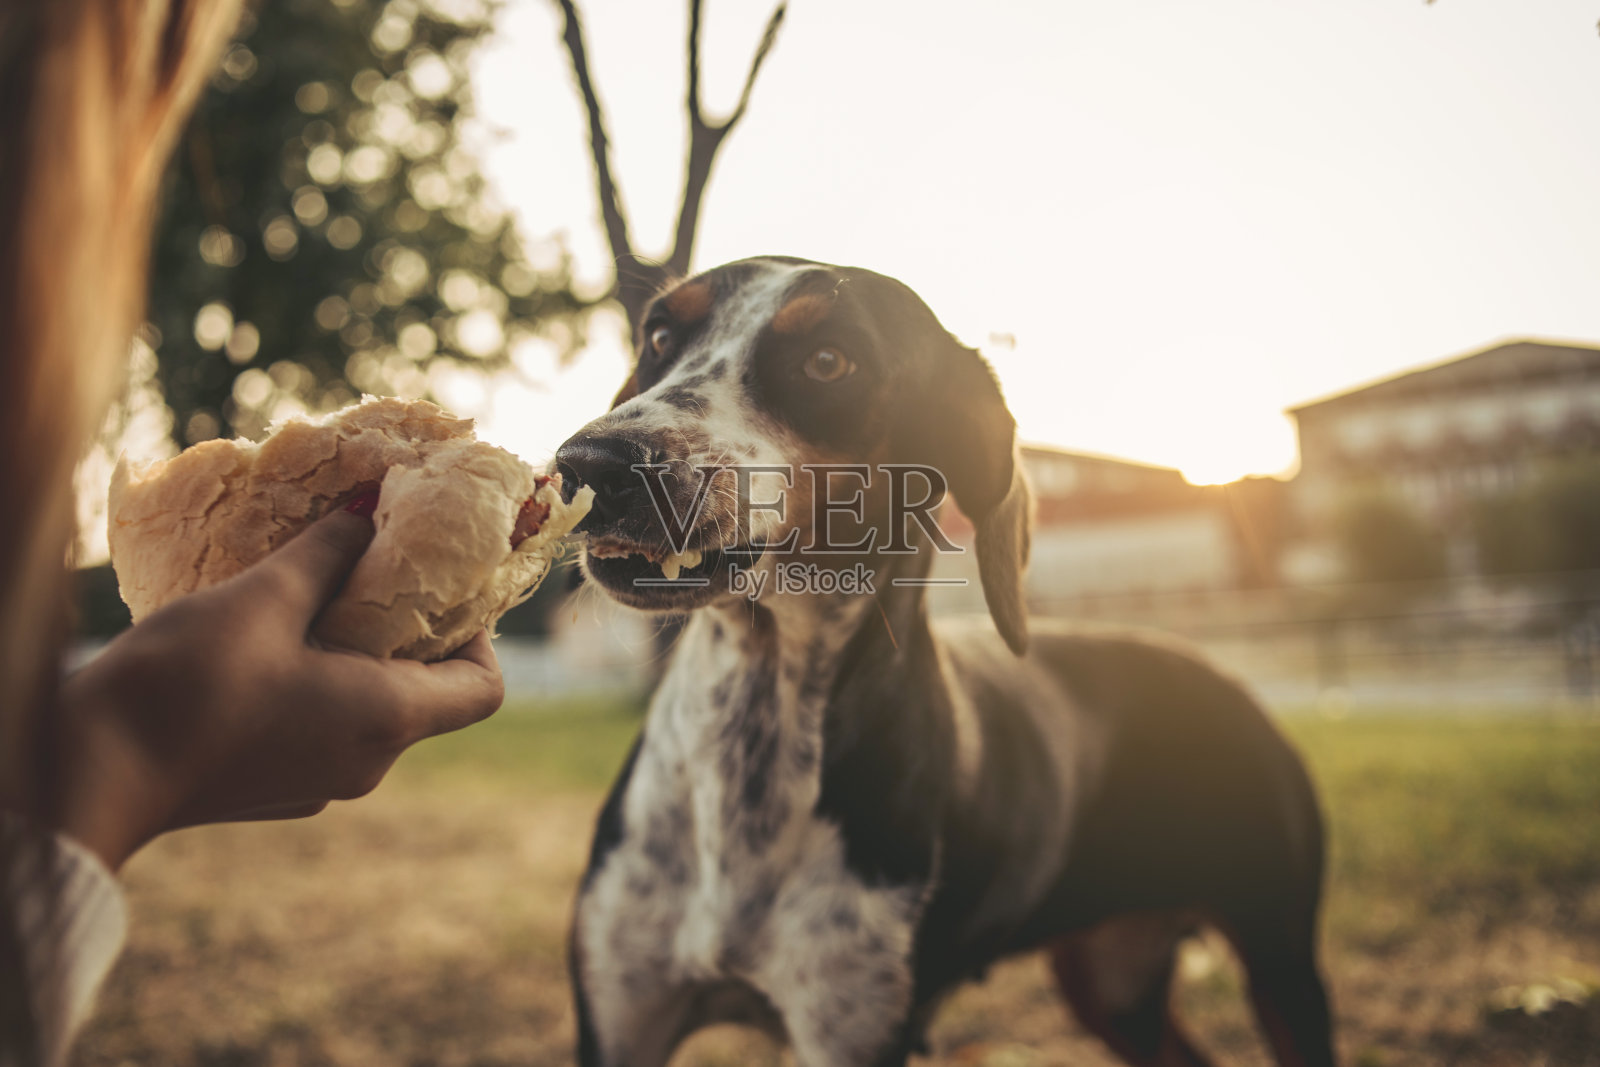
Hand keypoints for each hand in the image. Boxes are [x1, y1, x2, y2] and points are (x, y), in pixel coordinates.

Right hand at [52, 509, 504, 869]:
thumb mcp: (264, 597)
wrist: (89, 775)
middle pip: (428, 694)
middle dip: (408, 629)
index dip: (479, 634)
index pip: (484, 688)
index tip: (439, 587)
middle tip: (371, 570)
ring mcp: (321, 784)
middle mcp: (368, 763)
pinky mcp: (276, 787)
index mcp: (387, 721)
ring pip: (371, 708)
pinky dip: (318, 682)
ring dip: (357, 653)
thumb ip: (328, 554)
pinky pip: (324, 727)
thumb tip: (370, 515)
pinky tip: (268, 640)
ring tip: (311, 596)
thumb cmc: (186, 684)